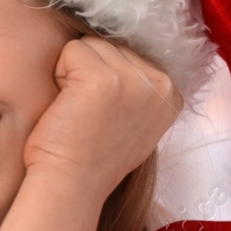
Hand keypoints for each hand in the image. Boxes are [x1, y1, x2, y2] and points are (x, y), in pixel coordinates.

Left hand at [23, 35, 182, 203]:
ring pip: (90, 44)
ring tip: (78, 111)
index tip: (106, 117)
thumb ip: (140, 88)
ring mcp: (133, 79)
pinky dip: (59, 76)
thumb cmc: (93, 157)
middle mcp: (160, 83)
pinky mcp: (101, 78)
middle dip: (90, 73)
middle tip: (88, 115)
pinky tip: (67, 107)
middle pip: (110, 44)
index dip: (107, 80)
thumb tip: (125, 53)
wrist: (71, 185)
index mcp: (172, 92)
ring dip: (73, 73)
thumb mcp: (136, 122)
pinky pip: (69, 51)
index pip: (130, 53)